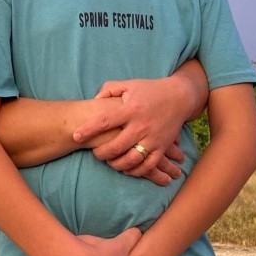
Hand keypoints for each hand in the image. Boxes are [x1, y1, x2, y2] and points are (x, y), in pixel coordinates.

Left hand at [72, 77, 192, 178]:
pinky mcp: (162, 147)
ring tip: (110, 161)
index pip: (105, 121)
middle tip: (95, 153)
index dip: (88, 130)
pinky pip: (148, 165)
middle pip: (116, 146)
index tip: (76, 136)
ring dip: (117, 164)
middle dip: (101, 153)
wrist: (180, 96)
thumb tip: (94, 100)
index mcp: (131, 109)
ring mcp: (153, 138)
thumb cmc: (150, 90)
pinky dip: (135, 171)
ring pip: (131, 160)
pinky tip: (127, 168)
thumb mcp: (128, 84)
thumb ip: (109, 90)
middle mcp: (141, 125)